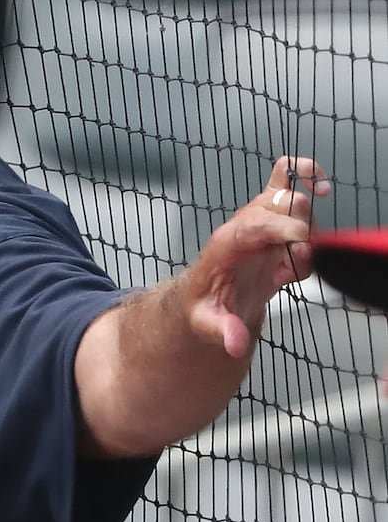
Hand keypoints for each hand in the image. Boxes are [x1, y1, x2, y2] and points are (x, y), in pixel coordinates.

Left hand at [186, 155, 330, 357]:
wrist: (206, 294)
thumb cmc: (204, 304)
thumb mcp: (205, 322)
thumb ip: (222, 330)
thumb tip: (235, 342)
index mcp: (225, 244)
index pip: (252, 225)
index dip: (279, 228)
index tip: (299, 243)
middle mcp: (244, 225)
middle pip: (281, 204)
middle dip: (300, 231)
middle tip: (290, 266)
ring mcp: (260, 219)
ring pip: (295, 199)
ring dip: (307, 230)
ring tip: (289, 265)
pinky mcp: (273, 218)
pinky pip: (289, 179)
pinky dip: (308, 179)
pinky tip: (317, 197)